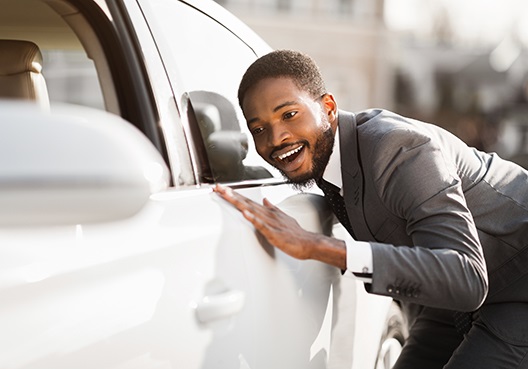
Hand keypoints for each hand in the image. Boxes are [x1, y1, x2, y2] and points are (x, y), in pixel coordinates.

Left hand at [214, 184, 346, 268]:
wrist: (308, 243)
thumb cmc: (295, 233)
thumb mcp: (282, 217)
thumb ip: (273, 208)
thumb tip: (265, 200)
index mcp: (267, 212)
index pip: (247, 200)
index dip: (234, 194)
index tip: (222, 189)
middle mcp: (267, 214)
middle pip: (245, 202)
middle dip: (231, 195)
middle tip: (218, 188)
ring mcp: (270, 222)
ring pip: (251, 209)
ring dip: (238, 202)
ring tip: (227, 195)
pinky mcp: (273, 232)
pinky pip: (261, 224)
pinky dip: (253, 218)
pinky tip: (246, 213)